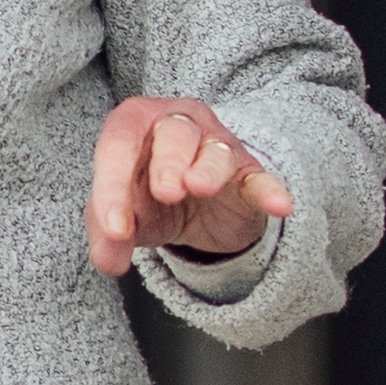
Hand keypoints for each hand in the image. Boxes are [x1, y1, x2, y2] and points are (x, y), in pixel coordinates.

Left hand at [88, 95, 293, 276]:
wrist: (197, 210)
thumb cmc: (149, 198)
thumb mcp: (124, 216)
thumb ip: (108, 236)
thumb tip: (106, 260)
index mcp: (135, 125)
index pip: (119, 144)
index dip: (113, 184)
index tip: (116, 227)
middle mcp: (178, 124)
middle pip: (174, 131)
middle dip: (168, 161)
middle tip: (165, 192)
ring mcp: (217, 146)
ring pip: (217, 149)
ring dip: (209, 168)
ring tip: (199, 188)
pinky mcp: (250, 175)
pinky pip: (260, 180)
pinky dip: (269, 191)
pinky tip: (279, 206)